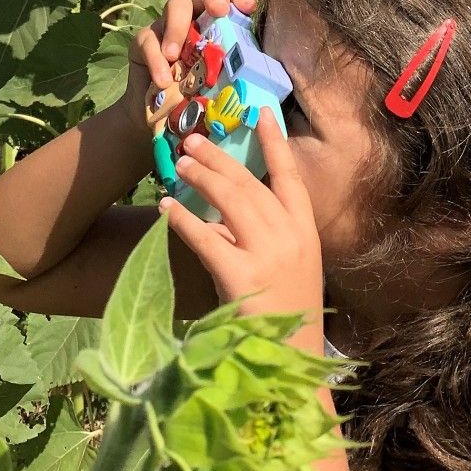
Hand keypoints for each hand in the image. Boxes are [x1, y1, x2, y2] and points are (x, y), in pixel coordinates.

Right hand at [124, 0, 257, 124]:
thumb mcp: (222, 91)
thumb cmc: (197, 102)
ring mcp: (168, 26)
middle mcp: (196, 19)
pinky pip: (148, 40)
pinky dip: (155, 60)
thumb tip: (269, 93)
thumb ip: (240, 82)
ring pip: (175, 5)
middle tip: (219, 11)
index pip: (233, 2)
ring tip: (174, 55)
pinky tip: (163, 81)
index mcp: (220, 27)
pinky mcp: (144, 41)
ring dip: (177, 27)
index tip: (249, 6)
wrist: (160, 120)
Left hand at [158, 108, 324, 336]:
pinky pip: (205, 238)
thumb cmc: (287, 314)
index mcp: (305, 232)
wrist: (292, 359)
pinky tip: (166, 207)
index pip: (290, 177)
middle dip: (220, 158)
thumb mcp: (291, 267)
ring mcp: (268, 255)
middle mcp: (290, 237)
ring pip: (229, 201)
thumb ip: (267, 236)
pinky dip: (183, 219)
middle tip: (193, 139)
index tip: (263, 112)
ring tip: (179, 162)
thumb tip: (225, 212)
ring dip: (202, 177)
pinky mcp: (242, 275)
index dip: (276, 143)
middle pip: (250, 184)